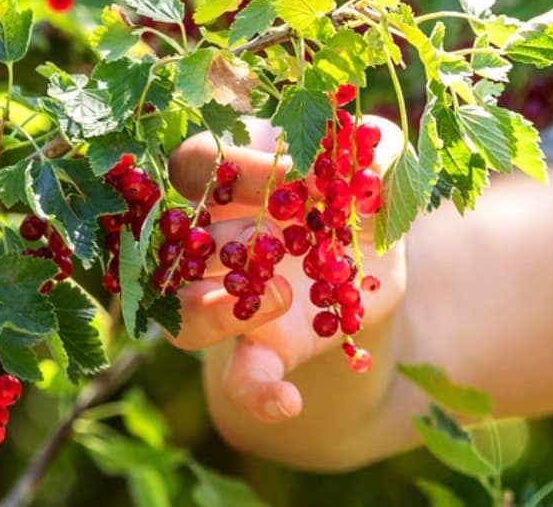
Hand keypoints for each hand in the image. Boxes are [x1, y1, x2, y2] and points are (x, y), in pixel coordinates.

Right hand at [167, 116, 406, 423]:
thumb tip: (362, 161)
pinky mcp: (263, 347)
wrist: (377, 260)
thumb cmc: (361, 194)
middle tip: (268, 236)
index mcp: (233, 181)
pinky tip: (289, 402)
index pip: (196, 165)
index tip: (289, 176)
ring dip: (212, 313)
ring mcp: (231, 297)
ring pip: (181, 317)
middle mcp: (216, 239)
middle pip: (175, 243)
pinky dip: (257, 395)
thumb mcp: (378, 164)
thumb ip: (376, 150)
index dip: (230, 168)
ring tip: (280, 297)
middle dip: (217, 241)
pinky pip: (239, 379)